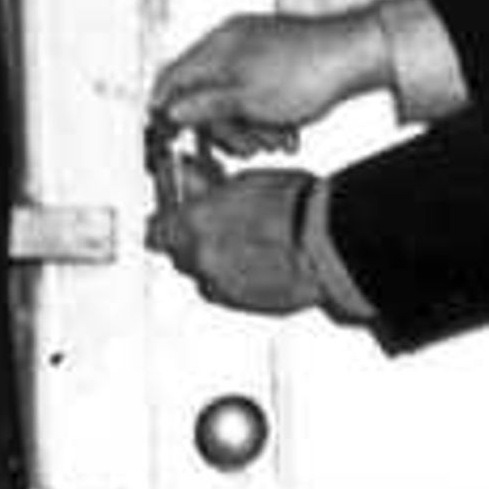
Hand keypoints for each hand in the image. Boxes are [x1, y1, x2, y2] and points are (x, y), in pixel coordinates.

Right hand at [147, 2, 385, 152]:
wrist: (359, 56)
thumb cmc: (308, 71)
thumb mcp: (247, 98)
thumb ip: (205, 105)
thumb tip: (172, 113)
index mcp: (218, 45)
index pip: (173, 77)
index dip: (166, 109)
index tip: (168, 136)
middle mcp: (233, 43)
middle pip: (206, 95)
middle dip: (226, 128)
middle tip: (247, 147)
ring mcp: (257, 50)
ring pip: (236, 100)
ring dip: (252, 128)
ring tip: (276, 141)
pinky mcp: (279, 61)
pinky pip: (260, 96)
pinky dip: (271, 118)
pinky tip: (289, 131)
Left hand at [152, 164, 317, 318]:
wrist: (332, 245)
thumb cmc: (298, 209)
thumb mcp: (247, 181)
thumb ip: (209, 188)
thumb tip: (192, 181)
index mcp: (194, 225)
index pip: (156, 228)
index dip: (167, 219)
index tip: (176, 210)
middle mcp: (202, 261)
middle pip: (179, 254)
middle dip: (192, 240)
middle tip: (214, 223)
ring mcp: (223, 287)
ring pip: (205, 275)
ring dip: (216, 260)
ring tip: (246, 242)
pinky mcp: (245, 307)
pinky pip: (228, 292)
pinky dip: (237, 278)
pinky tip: (260, 261)